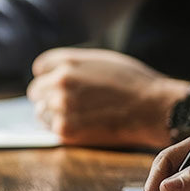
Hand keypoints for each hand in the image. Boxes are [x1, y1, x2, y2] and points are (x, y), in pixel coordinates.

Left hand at [27, 48, 189, 147]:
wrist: (153, 109)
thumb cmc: (132, 83)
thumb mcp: (102, 60)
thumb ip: (74, 65)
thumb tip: (51, 73)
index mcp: (68, 62)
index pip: (40, 68)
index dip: (49, 76)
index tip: (58, 83)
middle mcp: (60, 82)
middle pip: (36, 91)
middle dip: (48, 96)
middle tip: (71, 103)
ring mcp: (61, 106)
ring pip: (41, 111)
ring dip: (53, 113)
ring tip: (80, 114)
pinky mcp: (65, 130)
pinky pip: (51, 128)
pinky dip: (62, 128)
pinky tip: (83, 125)